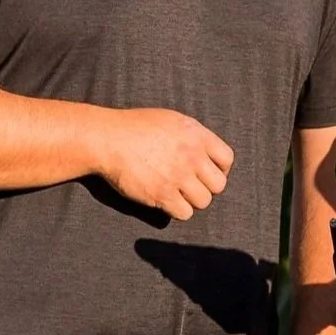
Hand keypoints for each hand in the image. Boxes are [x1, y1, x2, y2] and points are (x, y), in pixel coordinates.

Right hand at [95, 108, 234, 220]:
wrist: (108, 139)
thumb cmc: (135, 127)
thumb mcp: (171, 120)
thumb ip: (193, 137)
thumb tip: (207, 155)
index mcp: (196, 135)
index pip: (227, 159)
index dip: (220, 169)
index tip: (206, 172)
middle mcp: (192, 155)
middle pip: (219, 185)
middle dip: (206, 187)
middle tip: (190, 185)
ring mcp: (178, 176)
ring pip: (203, 201)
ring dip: (191, 200)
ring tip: (176, 193)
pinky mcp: (162, 194)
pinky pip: (184, 213)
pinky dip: (176, 210)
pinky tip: (165, 200)